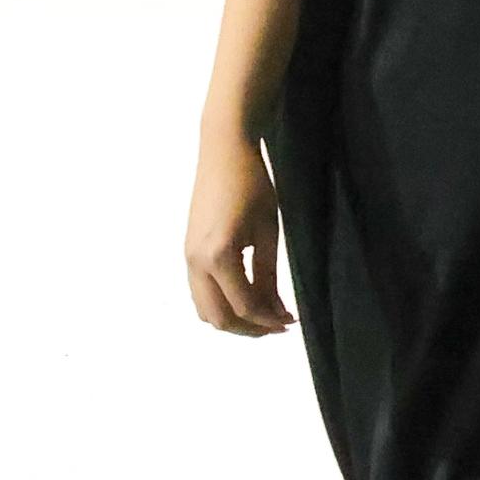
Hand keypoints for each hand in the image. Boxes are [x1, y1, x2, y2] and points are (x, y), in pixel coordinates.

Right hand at [187, 126, 290, 334]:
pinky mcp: (189, 251)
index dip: (269, 320)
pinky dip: (221, 303)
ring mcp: (188, 257)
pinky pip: (200, 292)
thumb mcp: (268, 231)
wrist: (223, 150)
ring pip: (205, 310)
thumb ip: (268, 275)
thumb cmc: (252, 183)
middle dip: (249, 328)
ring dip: (233, 319)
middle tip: (278, 324)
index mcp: (218, 256)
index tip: (291, 321)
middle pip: (219, 318)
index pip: (244, 306)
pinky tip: (245, 294)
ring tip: (263, 313)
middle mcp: (196, 262)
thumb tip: (277, 311)